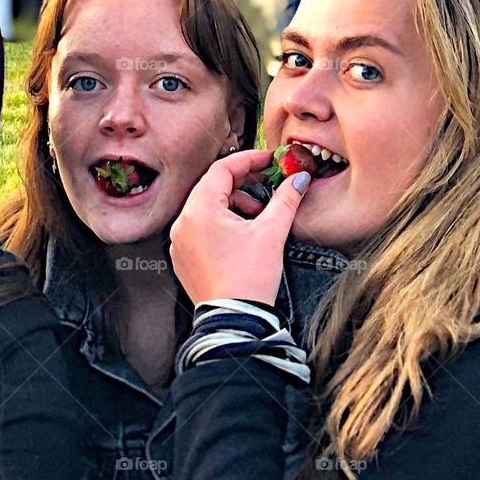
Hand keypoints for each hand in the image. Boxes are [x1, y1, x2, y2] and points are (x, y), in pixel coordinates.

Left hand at [170, 148, 310, 304]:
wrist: (234, 319)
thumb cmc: (248, 279)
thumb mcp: (271, 232)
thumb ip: (286, 199)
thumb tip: (299, 179)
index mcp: (199, 211)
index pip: (221, 169)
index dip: (249, 160)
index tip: (269, 160)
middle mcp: (182, 224)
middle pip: (212, 188)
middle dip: (243, 185)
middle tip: (267, 186)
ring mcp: (180, 243)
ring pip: (207, 209)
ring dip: (234, 206)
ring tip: (258, 218)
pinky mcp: (184, 259)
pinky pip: (201, 230)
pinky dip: (222, 224)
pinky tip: (243, 235)